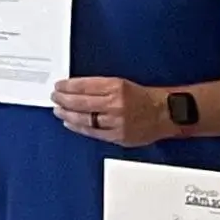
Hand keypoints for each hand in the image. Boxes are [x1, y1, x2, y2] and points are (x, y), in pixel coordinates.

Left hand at [54, 77, 173, 146]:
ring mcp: (116, 121)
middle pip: (81, 102)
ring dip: (67, 114)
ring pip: (84, 118)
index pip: (85, 85)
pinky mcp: (117, 136)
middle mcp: (116, 104)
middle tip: (55, 97)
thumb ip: (100, 87)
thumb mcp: (123, 84)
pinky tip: (69, 122)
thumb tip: (75, 89)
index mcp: (117, 87)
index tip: (59, 86)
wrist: (165, 113)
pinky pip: (92, 132)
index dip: (68, 86)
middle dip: (63, 99)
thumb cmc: (144, 98)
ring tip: (58, 110)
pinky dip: (78, 127)